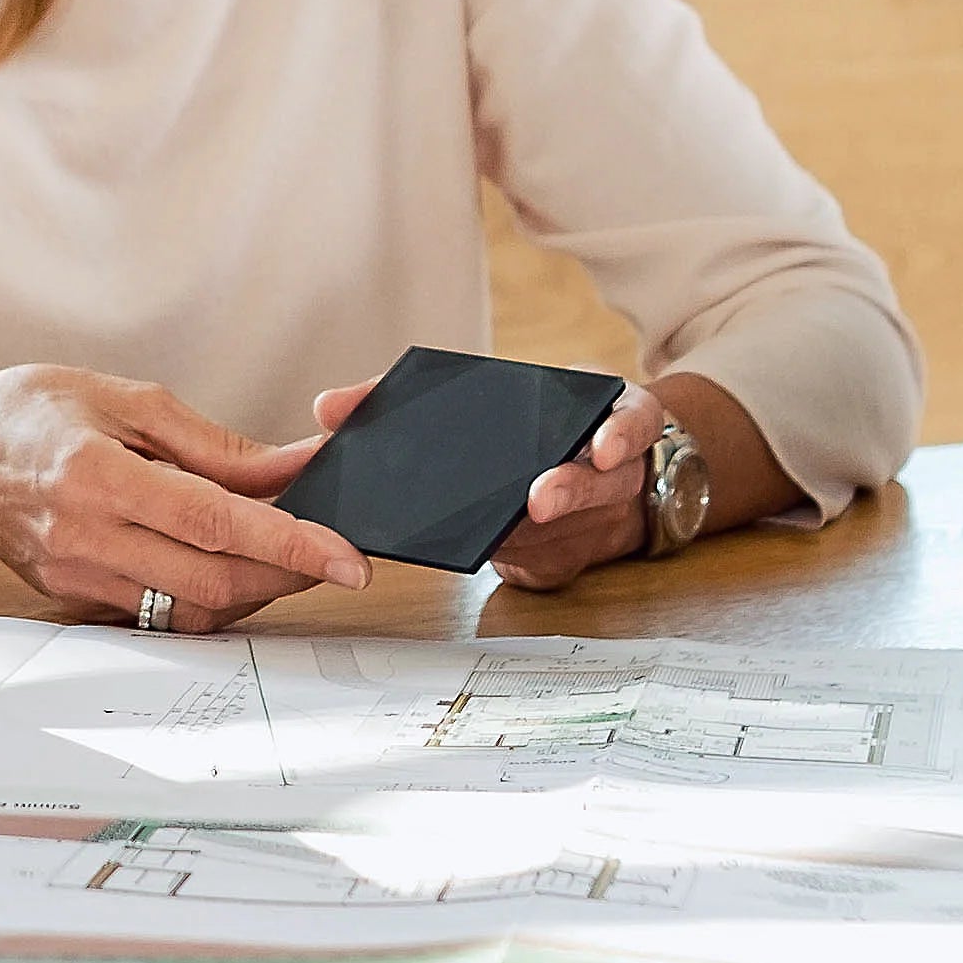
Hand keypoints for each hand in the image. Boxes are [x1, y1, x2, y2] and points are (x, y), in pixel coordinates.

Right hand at [0, 367, 366, 626]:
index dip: (291, 543)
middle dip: (287, 574)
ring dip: (253, 589)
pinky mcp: (77, 598)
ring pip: (193, 609)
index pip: (215, 522)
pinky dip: (208, 594)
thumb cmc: (32, 411)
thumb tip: (289, 469)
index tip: (346, 557)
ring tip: (283, 555)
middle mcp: (87, 537)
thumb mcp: (126, 398)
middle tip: (331, 554)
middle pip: (213, 580)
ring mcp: (79, 577)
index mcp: (99, 475)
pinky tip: (226, 565)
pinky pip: (161, 614)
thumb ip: (214, 444)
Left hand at [317, 373, 665, 592]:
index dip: (621, 436)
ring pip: (567, 535)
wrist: (568, 473)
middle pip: (602, 486)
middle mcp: (611, 471)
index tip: (601, 449)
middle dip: (569, 492)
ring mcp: (593, 523)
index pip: (635, 422)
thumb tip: (327, 406)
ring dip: (528, 535)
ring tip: (497, 531)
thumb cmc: (516, 426)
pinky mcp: (564, 566)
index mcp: (607, 417)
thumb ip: (404, 395)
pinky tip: (476, 554)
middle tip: (538, 500)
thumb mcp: (486, 394)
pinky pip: (539, 569)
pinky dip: (508, 563)